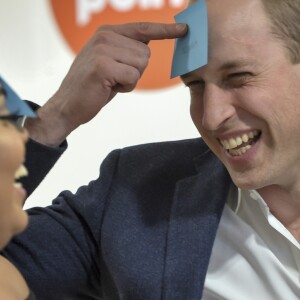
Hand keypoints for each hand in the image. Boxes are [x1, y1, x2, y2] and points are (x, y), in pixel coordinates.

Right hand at [26, 22, 186, 146]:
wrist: (68, 105)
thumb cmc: (93, 86)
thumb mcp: (109, 62)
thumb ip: (126, 50)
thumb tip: (148, 45)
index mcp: (107, 32)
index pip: (143, 28)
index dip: (165, 30)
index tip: (183, 29)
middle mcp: (105, 36)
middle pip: (146, 53)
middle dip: (135, 70)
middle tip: (114, 77)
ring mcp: (103, 49)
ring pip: (141, 65)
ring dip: (130, 79)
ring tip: (110, 82)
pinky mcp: (103, 65)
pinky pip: (133, 77)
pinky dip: (126, 87)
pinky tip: (108, 88)